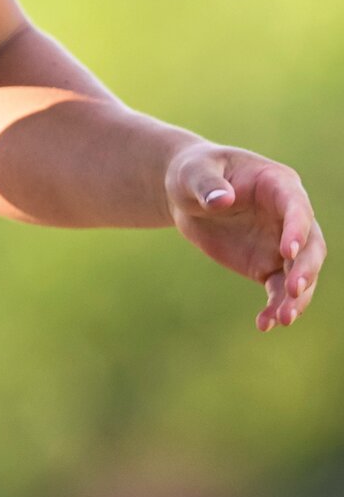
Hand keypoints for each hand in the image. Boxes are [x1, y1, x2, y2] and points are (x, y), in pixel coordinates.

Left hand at [164, 143, 325, 331]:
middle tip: (292, 290)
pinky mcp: (266, 265)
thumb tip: (221, 201)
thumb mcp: (192, 173)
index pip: (297, 208)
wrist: (185, 195)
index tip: (287, 250)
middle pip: (311, 245)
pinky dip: (275, 308)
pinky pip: (278, 291)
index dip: (296, 229)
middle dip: (305, 268)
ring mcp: (280, 244)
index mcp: (278, 184)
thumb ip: (207, 185)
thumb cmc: (192, 173)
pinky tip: (265, 324)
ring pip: (300, 273)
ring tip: (282, 319)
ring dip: (296, 298)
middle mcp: (287, 217)